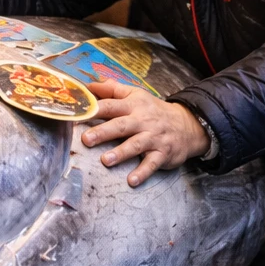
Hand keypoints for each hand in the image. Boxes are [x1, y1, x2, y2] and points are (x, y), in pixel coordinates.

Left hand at [80, 82, 209, 187]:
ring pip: (136, 145)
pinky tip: (131, 180)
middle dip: (104, 132)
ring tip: (106, 160)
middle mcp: (143, 120)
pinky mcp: (163, 153)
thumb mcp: (136, 95)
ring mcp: (153, 137)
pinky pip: (152, 163)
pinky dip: (143, 172)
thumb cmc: (154, 110)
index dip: (94, 109)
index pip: (111, 105)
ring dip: (121, 153)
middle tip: (87, 139)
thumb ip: (113, 90)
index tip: (77, 114)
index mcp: (133, 105)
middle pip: (121, 125)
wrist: (187, 125)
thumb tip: (89, 85)